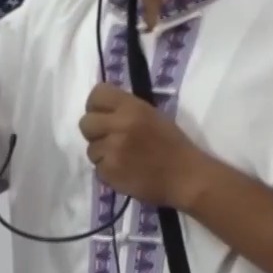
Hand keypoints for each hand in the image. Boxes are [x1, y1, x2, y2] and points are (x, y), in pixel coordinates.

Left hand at [77, 82, 206, 209]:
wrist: (186, 177)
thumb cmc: (173, 144)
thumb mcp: (152, 115)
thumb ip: (126, 109)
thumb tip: (103, 110)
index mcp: (132, 107)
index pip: (96, 95)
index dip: (96, 106)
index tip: (103, 115)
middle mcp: (119, 125)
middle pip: (85, 123)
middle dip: (95, 131)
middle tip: (110, 138)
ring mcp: (112, 150)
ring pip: (90, 149)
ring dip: (103, 154)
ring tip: (123, 158)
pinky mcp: (110, 172)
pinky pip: (97, 168)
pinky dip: (108, 171)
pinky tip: (125, 171)